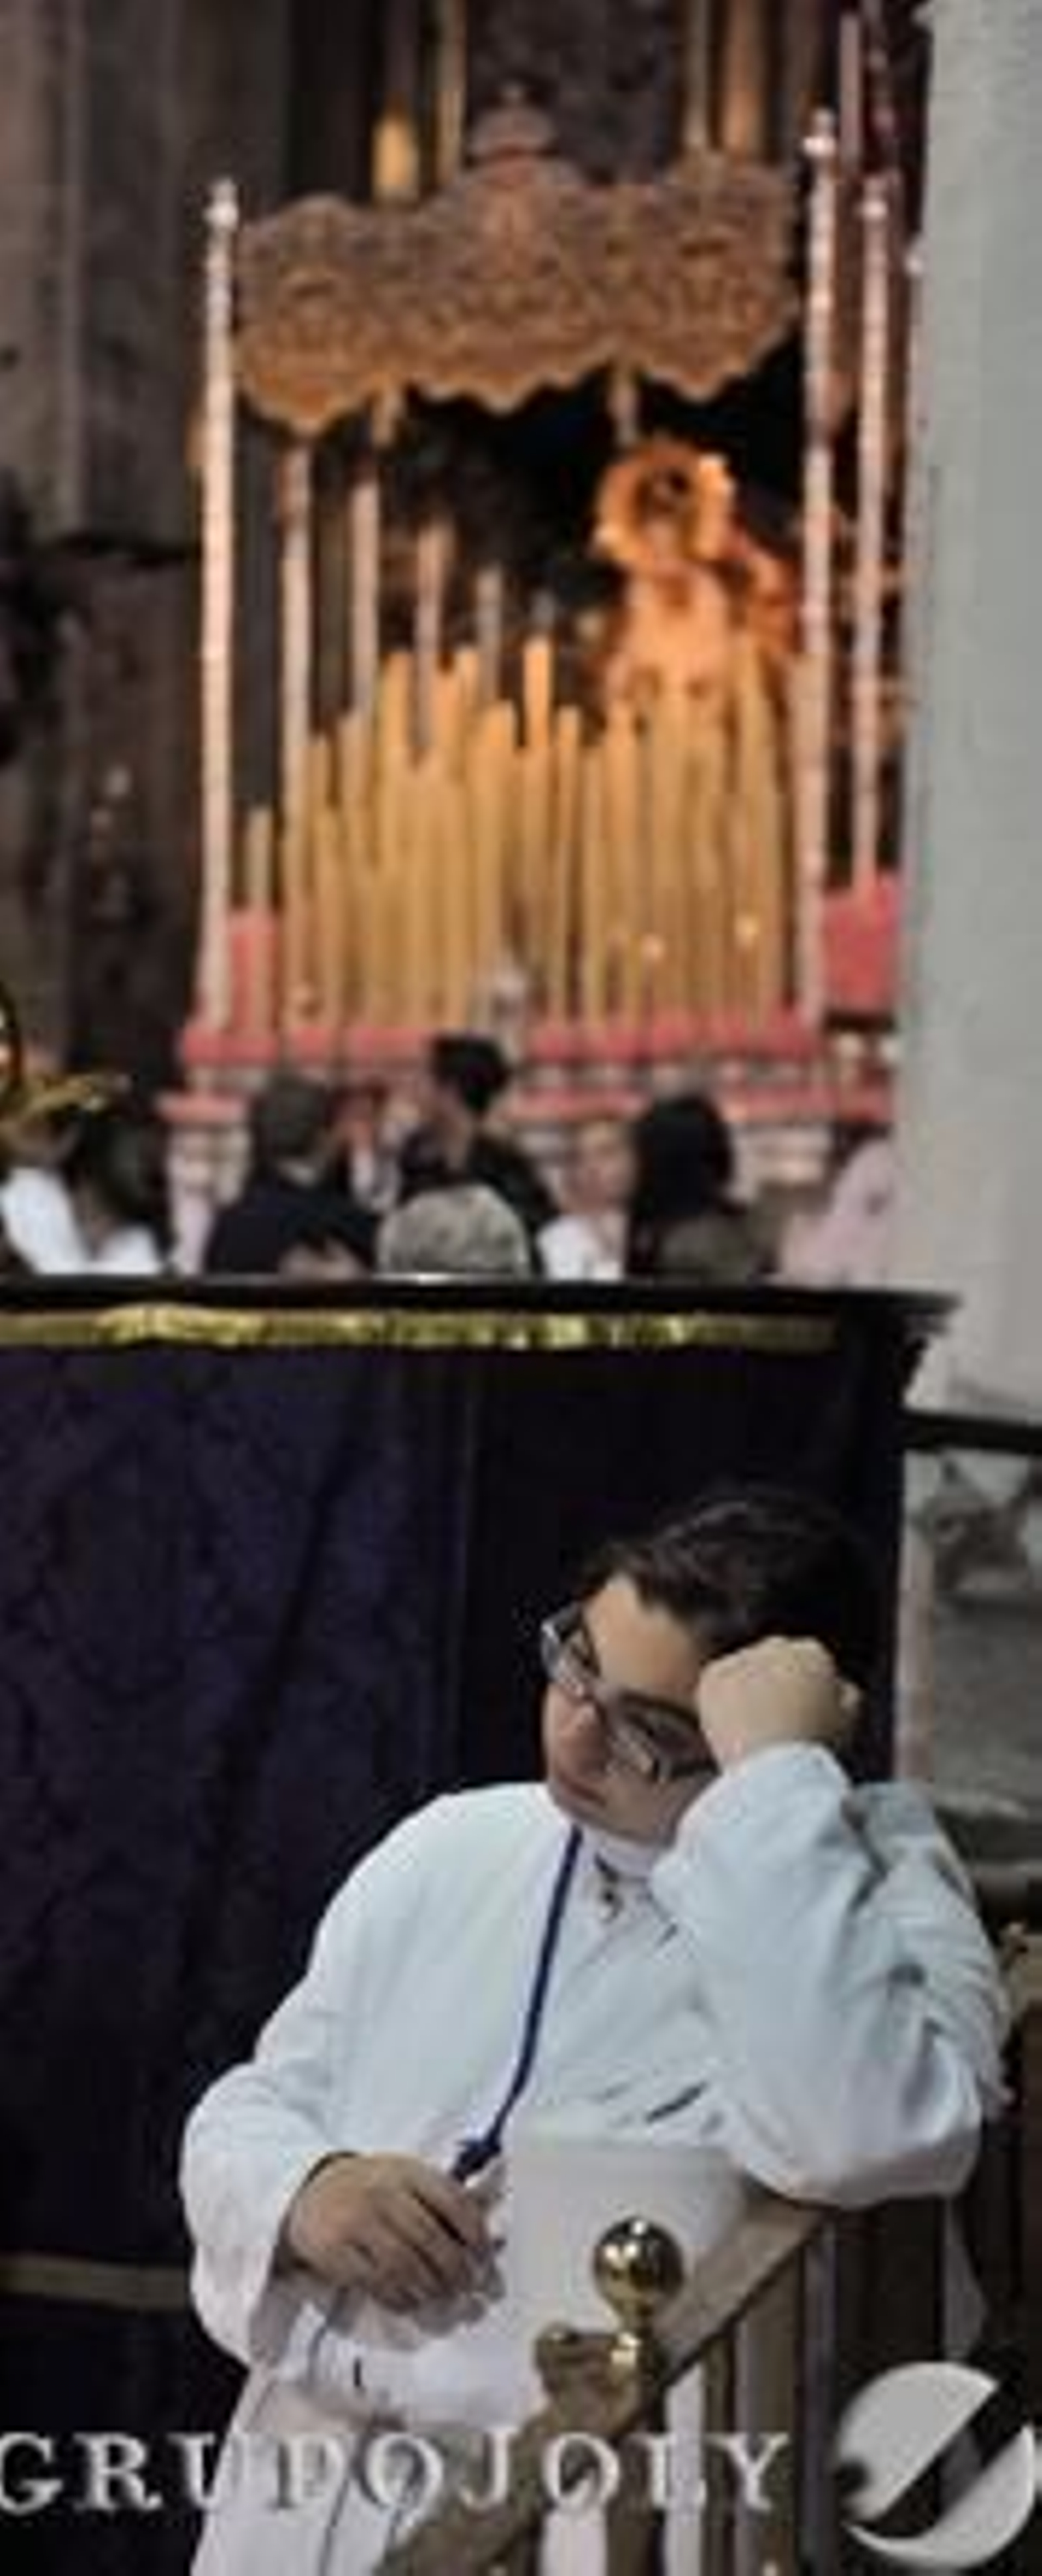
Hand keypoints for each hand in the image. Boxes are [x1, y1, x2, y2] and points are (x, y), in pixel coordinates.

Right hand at [283, 2153, 493, 2313]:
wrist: (311, 2190)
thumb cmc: (372, 2188)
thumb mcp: (407, 2178)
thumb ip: (445, 2200)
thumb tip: (493, 2238)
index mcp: (409, 2171)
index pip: (454, 2203)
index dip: (477, 2237)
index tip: (487, 2262)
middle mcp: (383, 2193)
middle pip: (432, 2240)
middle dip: (457, 2273)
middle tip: (471, 2291)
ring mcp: (356, 2221)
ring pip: (405, 2266)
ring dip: (432, 2290)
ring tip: (445, 2301)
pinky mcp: (334, 2250)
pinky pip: (376, 2283)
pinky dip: (401, 2299)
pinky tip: (413, 2302)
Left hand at [696, 1636, 859, 1771]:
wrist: (771, 1768)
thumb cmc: (813, 1749)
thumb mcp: (849, 1721)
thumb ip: (846, 1693)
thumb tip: (838, 1684)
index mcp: (813, 1653)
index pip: (810, 1660)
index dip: (807, 1687)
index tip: (802, 1712)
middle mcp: (776, 1646)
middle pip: (776, 1657)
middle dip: (775, 1679)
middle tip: (775, 1718)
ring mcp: (741, 1659)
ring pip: (745, 1668)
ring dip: (749, 1687)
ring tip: (756, 1727)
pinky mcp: (713, 1676)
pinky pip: (719, 1682)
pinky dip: (723, 1699)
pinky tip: (735, 1724)